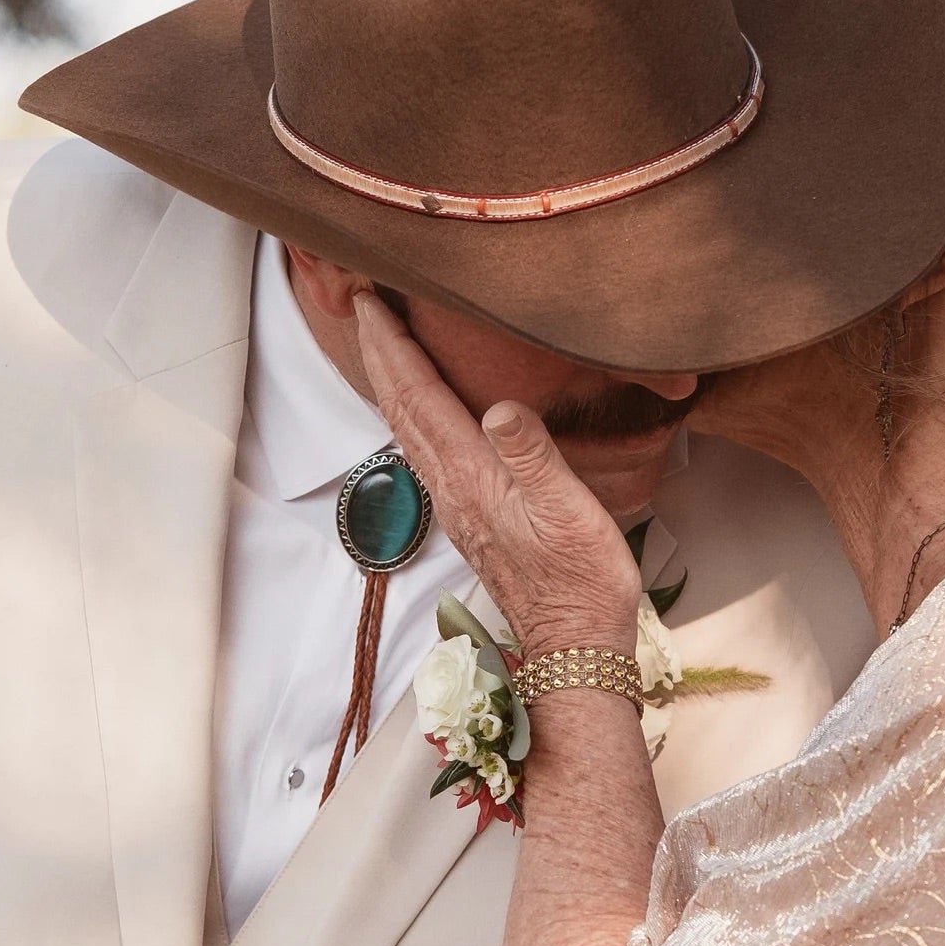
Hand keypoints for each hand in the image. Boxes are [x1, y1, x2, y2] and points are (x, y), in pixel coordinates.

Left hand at [353, 291, 640, 657]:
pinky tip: (419, 409)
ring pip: (407, 429)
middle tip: (363, 303)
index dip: (394, 346)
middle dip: (380, 353)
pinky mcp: (467, 516)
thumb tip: (499, 408)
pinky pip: (424, 450)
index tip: (371, 301)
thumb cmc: (581, 581)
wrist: (573, 644)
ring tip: (385, 343)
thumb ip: (534, 457)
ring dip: (392, 381)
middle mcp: (451, 488)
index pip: (419, 397)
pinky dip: (411, 413)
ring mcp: (455, 504)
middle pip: (400, 408)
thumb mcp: (569, 512)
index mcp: (471, 477)